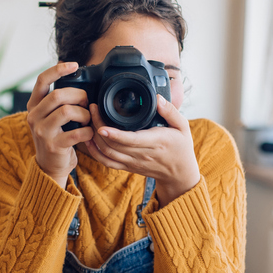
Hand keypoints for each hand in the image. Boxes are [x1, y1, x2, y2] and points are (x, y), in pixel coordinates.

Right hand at [25, 62, 94, 188]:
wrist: (50, 166)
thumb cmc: (56, 136)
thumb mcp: (50, 116)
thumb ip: (58, 100)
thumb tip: (76, 76)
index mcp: (33, 106)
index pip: (42, 80)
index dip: (58, 70)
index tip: (74, 65)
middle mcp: (34, 117)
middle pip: (58, 95)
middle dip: (79, 95)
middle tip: (87, 102)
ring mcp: (42, 132)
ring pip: (67, 111)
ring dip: (84, 113)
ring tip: (87, 119)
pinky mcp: (54, 146)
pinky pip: (77, 132)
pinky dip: (88, 131)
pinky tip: (89, 133)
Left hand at [84, 95, 200, 206]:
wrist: (179, 174)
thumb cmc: (181, 148)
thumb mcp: (183, 126)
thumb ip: (171, 111)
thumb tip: (158, 98)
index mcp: (155, 142)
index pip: (131, 140)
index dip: (114, 134)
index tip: (101, 125)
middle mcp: (141, 154)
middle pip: (113, 144)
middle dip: (98, 127)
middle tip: (92, 109)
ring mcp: (132, 162)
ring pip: (107, 153)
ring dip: (94, 138)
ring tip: (89, 119)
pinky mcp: (127, 167)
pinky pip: (107, 162)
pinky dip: (94, 152)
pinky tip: (88, 140)